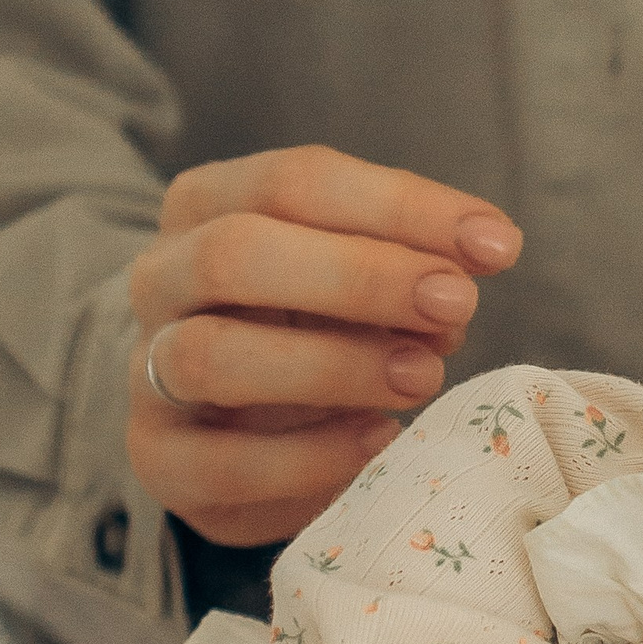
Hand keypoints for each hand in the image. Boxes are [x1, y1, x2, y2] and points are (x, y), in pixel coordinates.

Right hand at [128, 144, 523, 546]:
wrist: (232, 424)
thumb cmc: (312, 325)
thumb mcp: (360, 275)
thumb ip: (407, 262)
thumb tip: (467, 270)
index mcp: (209, 204)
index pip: (295, 181)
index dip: (401, 206)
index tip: (496, 244)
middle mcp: (162, 276)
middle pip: (236, 253)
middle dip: (359, 277)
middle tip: (456, 304)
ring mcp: (146, 370)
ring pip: (212, 356)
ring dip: (332, 366)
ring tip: (422, 377)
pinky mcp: (159, 458)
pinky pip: (220, 462)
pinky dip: (310, 457)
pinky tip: (380, 441)